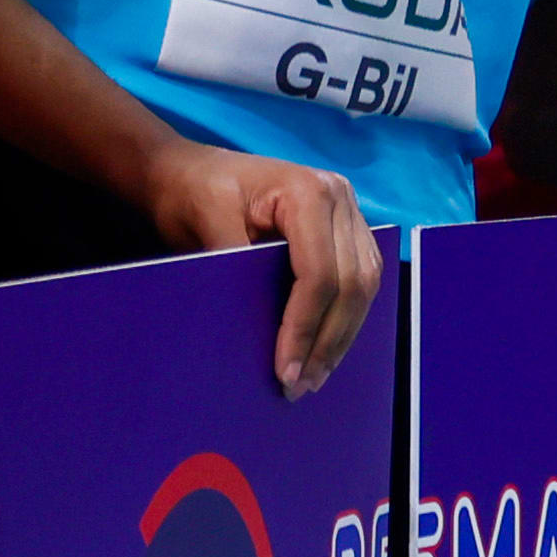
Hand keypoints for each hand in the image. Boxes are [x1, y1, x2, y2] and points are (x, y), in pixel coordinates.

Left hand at [132, 134, 382, 396]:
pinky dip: (345, 317)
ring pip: (365, 284)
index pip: (320, 273)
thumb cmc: (194, 192)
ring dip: (342, 335)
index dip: (305, 327)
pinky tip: (325, 348)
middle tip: (300, 386)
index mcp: (308, 190)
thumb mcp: (206, 220)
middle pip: (352, 283)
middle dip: (328, 341)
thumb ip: (234, 263)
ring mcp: (348, 210)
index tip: (284, 371)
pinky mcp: (346, 227)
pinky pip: (361, 277)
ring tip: (313, 377)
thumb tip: (257, 326)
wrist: (190, 171)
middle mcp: (339, 196)